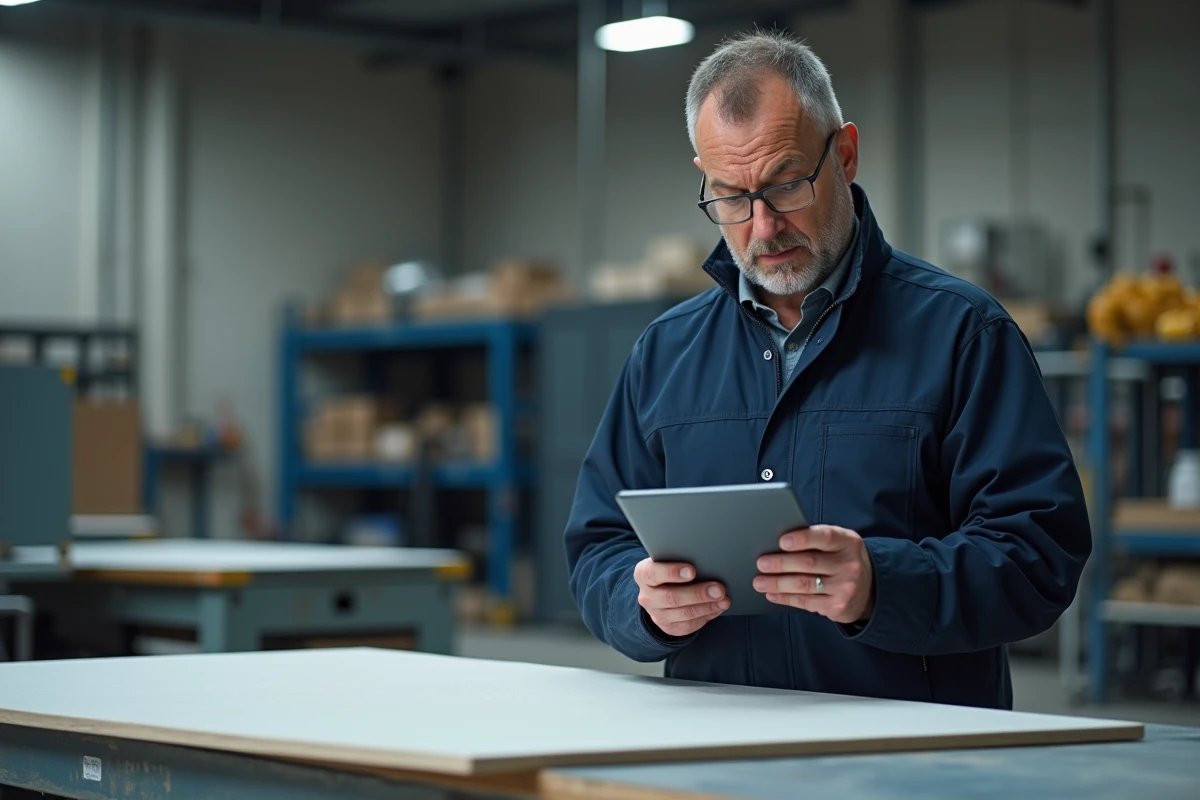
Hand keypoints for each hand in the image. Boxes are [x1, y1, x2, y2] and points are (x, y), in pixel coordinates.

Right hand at [634, 558, 729, 636]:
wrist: (658, 593)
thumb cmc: (668, 571)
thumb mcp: (666, 561)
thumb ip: (679, 559)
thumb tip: (705, 559)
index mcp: (643, 575)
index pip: (653, 573)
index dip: (672, 572)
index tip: (692, 570)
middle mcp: (647, 597)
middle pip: (671, 597)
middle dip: (698, 593)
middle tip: (718, 589)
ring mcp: (657, 615)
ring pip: (683, 614)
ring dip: (707, 606)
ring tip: (723, 600)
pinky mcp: (669, 627)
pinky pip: (689, 625)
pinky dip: (706, 616)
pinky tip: (718, 608)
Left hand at [753, 525, 874, 623]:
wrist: (871, 588)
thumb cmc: (844, 559)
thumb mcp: (840, 544)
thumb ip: (817, 540)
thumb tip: (779, 543)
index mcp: (848, 542)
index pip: (825, 537)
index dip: (803, 538)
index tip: (782, 541)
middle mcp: (849, 565)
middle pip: (809, 563)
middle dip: (781, 563)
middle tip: (761, 563)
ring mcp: (845, 588)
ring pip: (804, 584)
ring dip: (778, 583)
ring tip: (759, 581)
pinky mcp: (837, 607)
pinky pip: (806, 602)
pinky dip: (785, 598)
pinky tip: (772, 594)